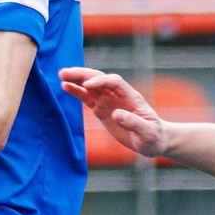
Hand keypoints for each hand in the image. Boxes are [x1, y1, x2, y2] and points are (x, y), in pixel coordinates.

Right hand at [58, 68, 173, 158]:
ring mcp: (109, 102)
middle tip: (66, 73)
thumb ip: (134, 123)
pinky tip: (65, 86)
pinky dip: (76, 91)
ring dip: (77, 79)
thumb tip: (116, 114)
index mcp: (131, 97)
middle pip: (100, 79)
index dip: (101, 82)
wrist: (152, 140)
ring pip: (91, 86)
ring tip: (61, 75)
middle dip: (83, 75)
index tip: (87, 86)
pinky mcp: (102, 110)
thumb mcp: (148, 133)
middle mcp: (118, 96)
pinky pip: (87, 98)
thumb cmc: (153, 137)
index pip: (114, 83)